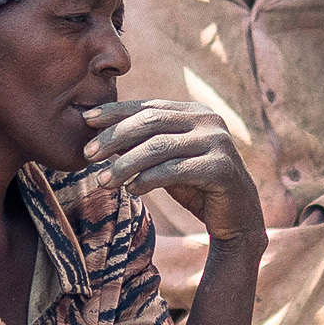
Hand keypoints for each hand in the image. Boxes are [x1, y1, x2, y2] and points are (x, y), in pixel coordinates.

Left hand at [82, 100, 265, 244]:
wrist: (237, 218)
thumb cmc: (197, 186)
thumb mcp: (167, 161)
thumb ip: (144, 145)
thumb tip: (100, 136)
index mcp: (195, 112)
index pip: (148, 106)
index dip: (115, 111)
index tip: (86, 119)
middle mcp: (208, 120)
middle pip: (151, 122)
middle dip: (114, 136)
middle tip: (87, 154)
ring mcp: (217, 142)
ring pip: (159, 147)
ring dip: (125, 164)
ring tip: (103, 180)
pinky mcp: (220, 168)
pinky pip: (175, 170)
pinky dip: (148, 179)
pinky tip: (131, 189)